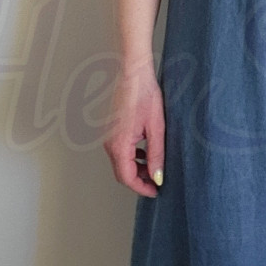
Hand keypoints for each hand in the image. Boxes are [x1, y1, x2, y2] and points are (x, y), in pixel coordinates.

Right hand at [103, 59, 164, 197]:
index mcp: (119, 145)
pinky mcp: (110, 130)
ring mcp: (108, 136)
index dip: (142, 188)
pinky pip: (119, 151)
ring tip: (154, 166)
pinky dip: (131, 157)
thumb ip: (156, 155)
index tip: (156, 191)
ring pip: (120, 162)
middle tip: (157, 182)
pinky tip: (145, 151)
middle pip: (121, 173)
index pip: (127, 178)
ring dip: (135, 169)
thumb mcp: (156, 128)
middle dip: (139, 180)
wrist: (133, 73)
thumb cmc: (144, 95)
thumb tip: (157, 177)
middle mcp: (109, 143)